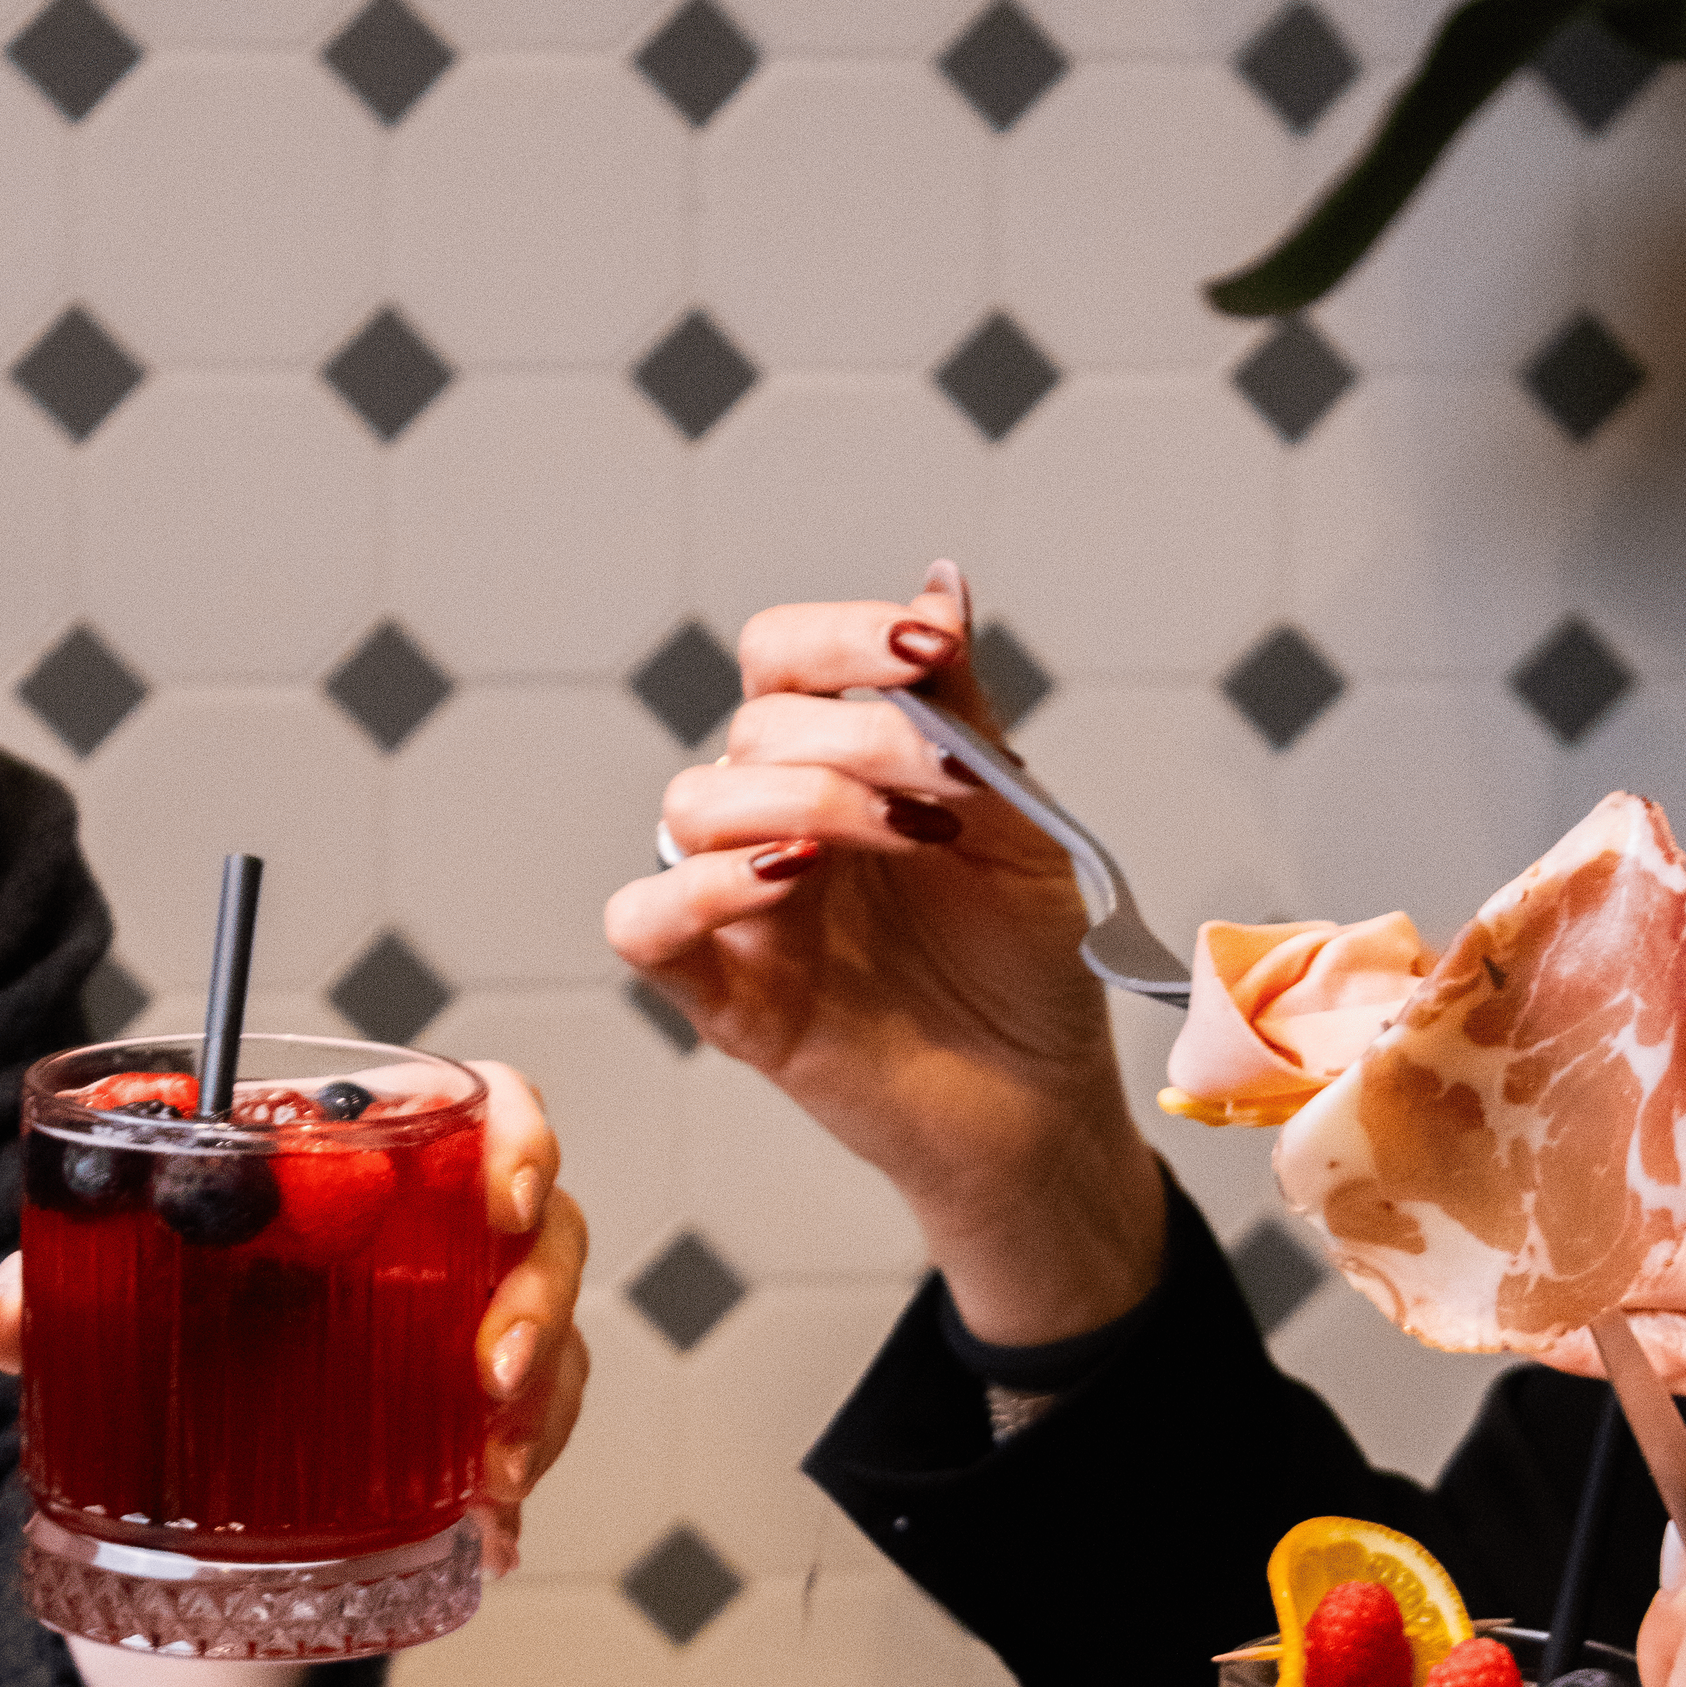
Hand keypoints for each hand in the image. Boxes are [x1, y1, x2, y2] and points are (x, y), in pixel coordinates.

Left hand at [0, 1059, 587, 1582]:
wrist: (190, 1429)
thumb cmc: (179, 1304)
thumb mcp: (116, 1288)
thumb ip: (58, 1287)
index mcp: (374, 1155)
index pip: (486, 1107)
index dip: (518, 1137)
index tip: (500, 1194)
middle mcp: (445, 1233)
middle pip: (547, 1228)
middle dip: (537, 1299)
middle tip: (492, 1369)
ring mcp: (473, 1325)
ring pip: (557, 1341)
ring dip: (539, 1408)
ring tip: (491, 1476)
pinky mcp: (479, 1417)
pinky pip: (531, 1435)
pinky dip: (514, 1488)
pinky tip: (491, 1536)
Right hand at [602, 560, 1166, 1342]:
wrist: (1040, 1103)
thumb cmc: (1027, 967)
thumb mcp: (1020, 823)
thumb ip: (964, 715)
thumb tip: (939, 583)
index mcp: (837, 763)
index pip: (785, 658)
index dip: (840, 637)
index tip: (925, 649)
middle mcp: (774, 823)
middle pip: (752, 729)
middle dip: (861, 737)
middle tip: (954, 793)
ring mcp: (743, 910)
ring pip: (691, 807)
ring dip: (800, 799)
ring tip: (906, 840)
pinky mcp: (725, 998)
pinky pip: (646, 922)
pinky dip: (702, 888)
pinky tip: (791, 880)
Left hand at [1553, 931, 1685, 1523]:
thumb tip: (1651, 1014)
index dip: (1639, 991)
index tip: (1548, 988)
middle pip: (1685, 1155)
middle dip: (1579, 1163)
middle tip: (1492, 1159)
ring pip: (1670, 1264)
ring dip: (1578, 1265)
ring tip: (1512, 1249)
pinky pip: (1684, 1359)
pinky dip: (1605, 1347)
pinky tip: (1558, 1328)